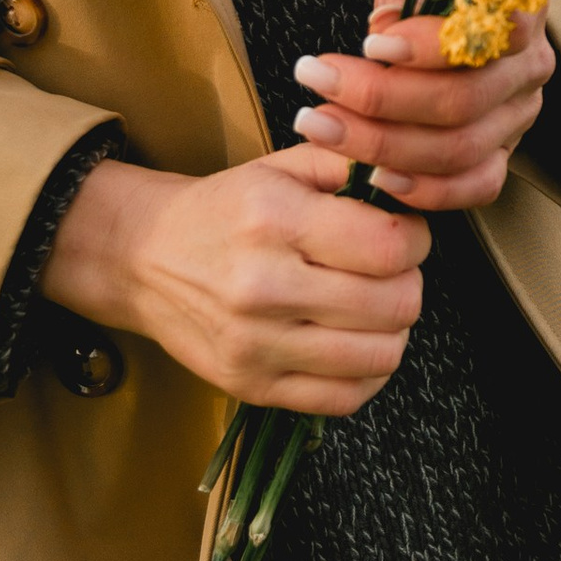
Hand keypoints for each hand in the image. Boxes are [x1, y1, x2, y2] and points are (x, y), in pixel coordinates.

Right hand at [41, 145, 431, 415]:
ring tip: (374, 305)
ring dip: (393, 330)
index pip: (388, 247)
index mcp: (274, 220)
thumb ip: (348, 162)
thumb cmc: (224, 210)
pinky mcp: (251, 386)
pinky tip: (354, 342)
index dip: (415, 239)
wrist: (145, 259)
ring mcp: (256, 345)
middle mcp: (264, 286)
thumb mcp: (279, 167)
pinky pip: (345, 398)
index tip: (405, 234)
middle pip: (394, 305)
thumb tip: (409, 177)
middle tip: (390, 270)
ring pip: (379, 357)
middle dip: (409, 283)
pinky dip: (367, 373)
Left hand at [292, 0, 556, 211]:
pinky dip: (425, 189)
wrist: (457, 16)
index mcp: (520, 11)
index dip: (428, 46)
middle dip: (380, 98)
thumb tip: (388, 23)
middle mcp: (528, 68)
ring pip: (460, 148)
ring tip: (323, 125)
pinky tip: (376, 176)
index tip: (371, 43)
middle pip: (462, 100)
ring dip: (382, 144)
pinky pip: (474, 187)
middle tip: (320, 81)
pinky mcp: (503, 155)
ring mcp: (518, 117)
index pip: (487, 35)